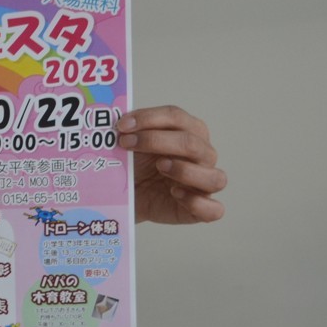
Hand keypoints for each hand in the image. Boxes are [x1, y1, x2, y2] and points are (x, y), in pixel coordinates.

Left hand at [117, 105, 226, 224]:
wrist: (125, 197)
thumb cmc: (134, 166)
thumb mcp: (129, 145)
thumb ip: (127, 130)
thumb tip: (111, 119)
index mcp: (188, 132)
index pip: (176, 116)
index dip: (149, 118)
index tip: (121, 125)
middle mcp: (202, 156)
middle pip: (192, 143)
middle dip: (157, 140)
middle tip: (127, 143)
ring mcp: (204, 184)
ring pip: (215, 177)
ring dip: (185, 170)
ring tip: (160, 167)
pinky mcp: (201, 209)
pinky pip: (214, 209)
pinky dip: (197, 202)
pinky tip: (175, 194)